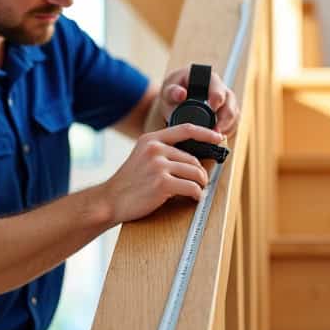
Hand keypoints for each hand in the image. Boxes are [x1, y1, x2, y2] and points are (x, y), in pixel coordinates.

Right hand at [100, 123, 223, 222]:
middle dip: (200, 172)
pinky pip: (191, 187)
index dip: (206, 133)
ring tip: (196, 190)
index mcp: (151, 139)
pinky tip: (193, 197)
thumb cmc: (129, 182)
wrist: (110, 200)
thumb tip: (192, 157)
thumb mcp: (142, 156)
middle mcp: (155, 149)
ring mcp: (158, 166)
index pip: (185, 129)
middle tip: (200, 181)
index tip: (218, 137)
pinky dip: (196, 194)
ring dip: (200, 184)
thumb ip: (162, 151)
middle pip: (193, 158)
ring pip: (195, 172)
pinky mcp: (162, 184)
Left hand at [157, 66, 239, 136]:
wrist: (176, 100)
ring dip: (225, 129)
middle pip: (230, 107)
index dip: (216, 104)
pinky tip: (216, 138)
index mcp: (209, 80)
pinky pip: (233, 124)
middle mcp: (223, 90)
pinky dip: (227, 132)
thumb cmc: (173, 92)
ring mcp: (227, 102)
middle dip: (223, 122)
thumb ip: (172, 91)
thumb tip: (181, 94)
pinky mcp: (228, 114)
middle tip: (212, 132)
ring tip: (213, 137)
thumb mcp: (169, 90)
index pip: (218, 93)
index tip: (210, 113)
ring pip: (234, 117)